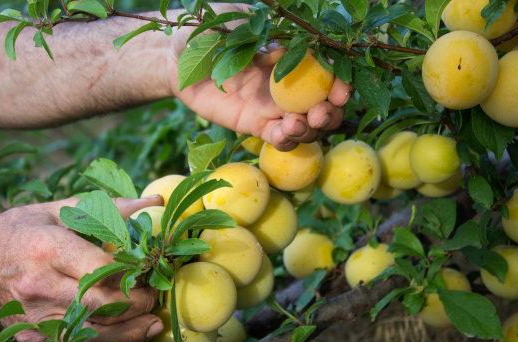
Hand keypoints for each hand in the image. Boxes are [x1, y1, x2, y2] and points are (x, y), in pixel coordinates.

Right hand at [0, 195, 164, 341]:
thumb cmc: (16, 232)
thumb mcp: (55, 210)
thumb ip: (106, 209)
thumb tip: (152, 202)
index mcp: (47, 249)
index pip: (102, 269)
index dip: (134, 272)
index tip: (151, 268)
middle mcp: (41, 286)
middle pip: (103, 304)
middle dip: (139, 302)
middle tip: (155, 293)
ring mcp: (35, 317)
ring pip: (95, 332)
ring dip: (132, 329)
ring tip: (153, 319)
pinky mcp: (33, 338)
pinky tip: (130, 334)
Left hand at [167, 14, 353, 150]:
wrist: (176, 58)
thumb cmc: (207, 32)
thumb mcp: (234, 24)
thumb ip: (259, 37)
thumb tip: (282, 53)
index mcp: (294, 54)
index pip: (329, 71)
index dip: (341, 83)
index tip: (341, 91)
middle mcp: (290, 83)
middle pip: (325, 104)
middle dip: (331, 113)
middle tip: (320, 114)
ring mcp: (274, 106)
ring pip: (306, 125)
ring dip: (310, 130)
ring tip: (295, 125)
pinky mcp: (255, 125)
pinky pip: (278, 138)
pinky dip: (286, 141)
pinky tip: (282, 135)